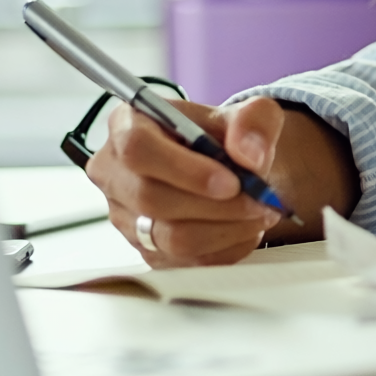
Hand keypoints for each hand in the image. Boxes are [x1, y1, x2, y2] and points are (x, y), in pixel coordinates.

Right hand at [86, 97, 284, 266]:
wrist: (228, 170)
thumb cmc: (227, 137)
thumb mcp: (251, 114)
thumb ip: (254, 122)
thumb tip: (249, 155)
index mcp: (128, 123)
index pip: (137, 148)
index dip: (184, 169)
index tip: (231, 181)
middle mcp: (115, 171)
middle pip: (151, 198)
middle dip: (216, 205)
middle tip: (259, 200)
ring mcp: (126, 216)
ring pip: (170, 237)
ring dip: (226, 229)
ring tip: (260, 212)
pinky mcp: (146, 250)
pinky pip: (185, 261)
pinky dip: (226, 248)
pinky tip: (246, 229)